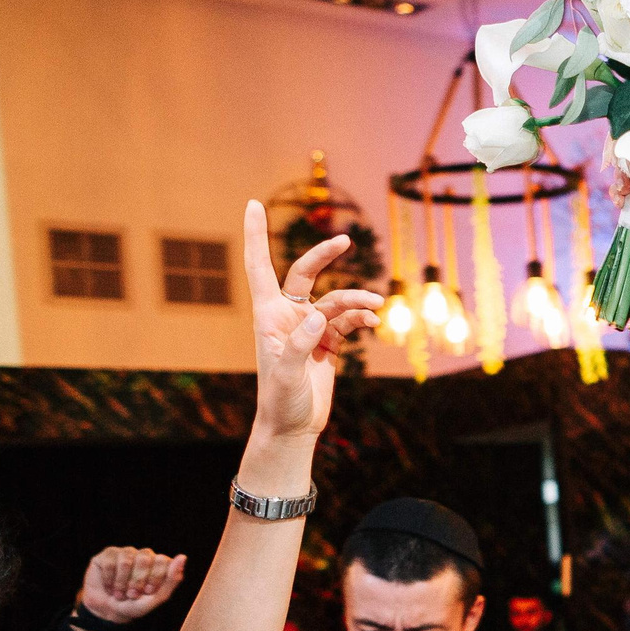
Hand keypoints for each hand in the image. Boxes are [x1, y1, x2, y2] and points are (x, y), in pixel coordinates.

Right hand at [78, 546, 186, 624]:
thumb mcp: (158, 597)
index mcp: (159, 563)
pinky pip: (110, 563)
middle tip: (132, 595)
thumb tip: (182, 557)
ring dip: (122, 583)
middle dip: (137, 581)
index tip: (148, 591)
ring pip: (126, 561)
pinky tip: (109, 587)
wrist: (110, 611)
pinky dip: (109, 580)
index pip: (162, 561)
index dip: (154, 578)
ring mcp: (126, 553)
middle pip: (145, 559)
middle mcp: (144, 555)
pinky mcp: (108, 555)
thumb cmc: (137, 604)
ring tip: (120, 594)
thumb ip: (172, 578)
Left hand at [242, 199, 377, 441]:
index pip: (259, 266)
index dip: (256, 235)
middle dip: (324, 255)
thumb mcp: (286, 375)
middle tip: (345, 240)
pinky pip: (348, 321)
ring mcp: (309, 327)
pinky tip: (374, 323)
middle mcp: (287, 316)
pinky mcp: (327, 342)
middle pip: (305, 273)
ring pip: (335, 301)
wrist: (294, 427)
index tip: (253, 204)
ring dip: (356, 300)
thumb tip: (319, 314)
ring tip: (376, 306)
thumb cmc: (281, 402)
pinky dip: (361, 319)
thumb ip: (300, 344)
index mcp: (269, 316)